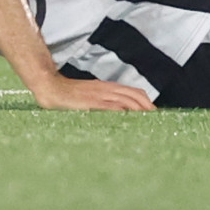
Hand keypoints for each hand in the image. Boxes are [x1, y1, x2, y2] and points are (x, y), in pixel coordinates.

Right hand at [29, 74, 154, 111]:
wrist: (52, 87)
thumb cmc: (70, 94)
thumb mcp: (90, 95)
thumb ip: (103, 101)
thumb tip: (117, 112)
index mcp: (108, 87)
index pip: (135, 92)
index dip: (147, 103)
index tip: (154, 114)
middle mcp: (107, 89)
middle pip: (135, 96)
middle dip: (148, 107)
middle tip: (157, 120)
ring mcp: (100, 95)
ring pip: (127, 100)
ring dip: (140, 111)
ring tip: (149, 122)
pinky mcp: (92, 102)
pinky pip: (112, 107)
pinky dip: (123, 113)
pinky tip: (129, 120)